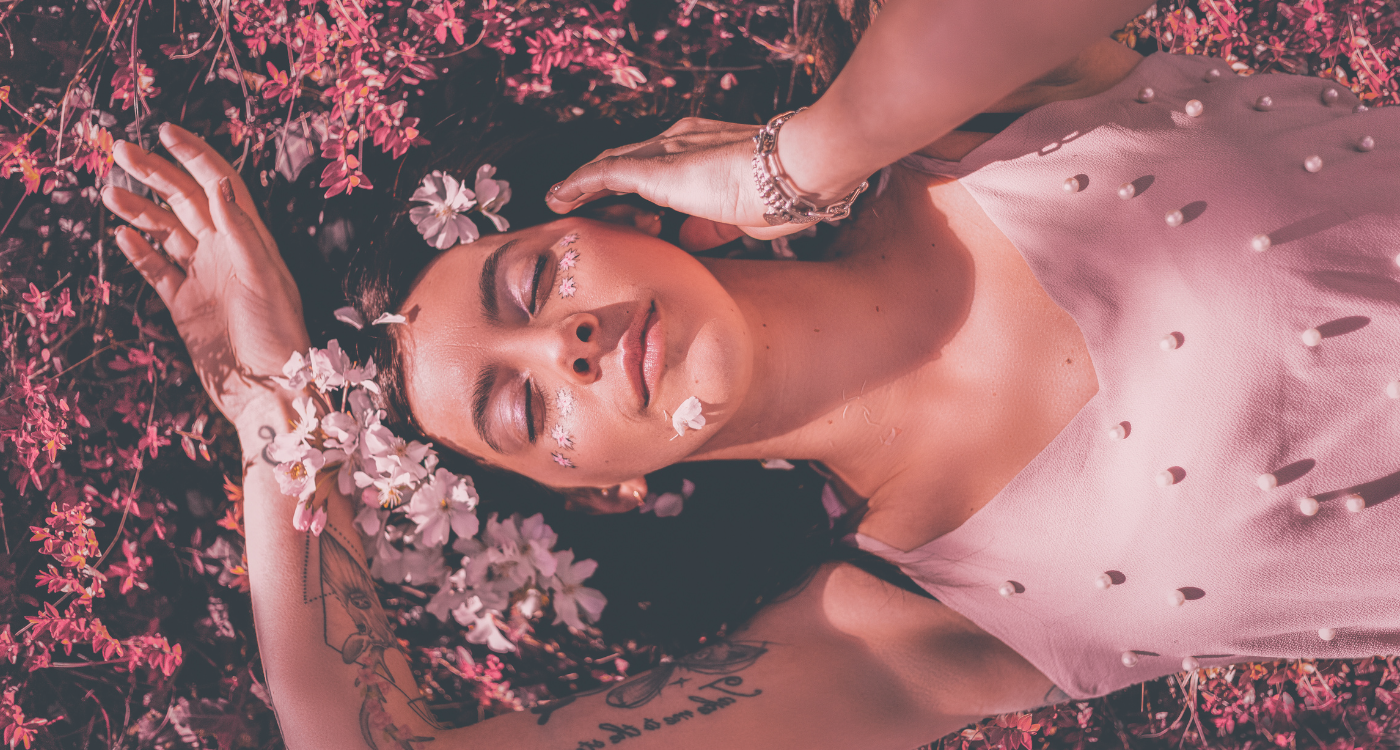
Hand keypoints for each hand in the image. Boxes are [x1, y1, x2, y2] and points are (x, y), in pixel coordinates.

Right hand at [102, 123, 310, 428]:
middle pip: (185, 200)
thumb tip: (220, 184)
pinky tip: (121, 236)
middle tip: (119, 149)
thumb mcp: (265, 279)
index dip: (195, 155)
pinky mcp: (185, 305)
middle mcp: (226, 251)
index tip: (165, 130)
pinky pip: (157, 271)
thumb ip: (241, 232)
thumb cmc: (279, 336)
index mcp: (251, 239)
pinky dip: (139, 252)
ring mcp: (204, 276)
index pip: (220, 184)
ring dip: (139, 209)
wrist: (268, 390)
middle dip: (155, 172)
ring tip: (109, 191)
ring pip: (165, 231)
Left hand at [545, 117, 848, 251]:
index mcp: (704, 151)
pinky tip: (557, 197)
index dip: (636, 185)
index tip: (624, 209)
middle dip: (603, 182)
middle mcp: (681, 142)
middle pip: (629, 161)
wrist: (796, 171)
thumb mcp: (743, 219)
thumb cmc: (786, 194)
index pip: (659, 165)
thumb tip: (687, 238)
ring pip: (611, 165)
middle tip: (578, 203)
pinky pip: (604, 174)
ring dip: (584, 184)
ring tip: (558, 200)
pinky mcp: (656, 169)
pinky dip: (578, 185)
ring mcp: (667, 152)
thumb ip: (711, 227)